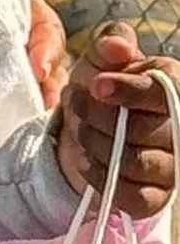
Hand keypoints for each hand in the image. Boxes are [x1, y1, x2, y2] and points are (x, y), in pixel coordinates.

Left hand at [9, 0, 69, 109]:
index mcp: (22, 12)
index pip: (47, 29)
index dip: (46, 47)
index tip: (36, 66)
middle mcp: (25, 40)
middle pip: (52, 61)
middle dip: (50, 78)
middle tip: (42, 95)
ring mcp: (18, 66)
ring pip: (45, 83)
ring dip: (45, 96)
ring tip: (39, 112)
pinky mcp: (7, 91)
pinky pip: (26, 102)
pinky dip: (31, 111)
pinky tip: (30, 122)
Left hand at [55, 23, 177, 220]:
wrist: (82, 128)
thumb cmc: (97, 89)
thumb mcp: (97, 61)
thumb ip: (108, 46)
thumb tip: (118, 45)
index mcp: (172, 87)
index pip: (168, 91)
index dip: (131, 90)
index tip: (97, 85)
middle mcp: (179, 128)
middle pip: (147, 129)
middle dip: (100, 116)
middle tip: (75, 102)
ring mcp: (171, 166)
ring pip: (139, 163)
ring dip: (97, 144)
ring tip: (80, 129)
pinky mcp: (155, 197)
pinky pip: (135, 198)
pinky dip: (103, 178)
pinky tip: (85, 160)